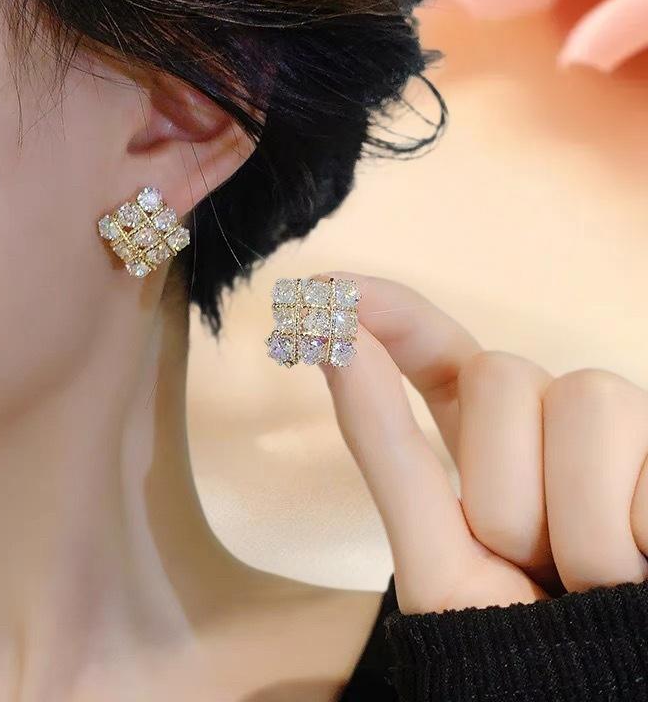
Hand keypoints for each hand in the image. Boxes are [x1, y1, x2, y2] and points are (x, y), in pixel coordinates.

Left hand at [320, 273, 647, 614]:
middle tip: (529, 567)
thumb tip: (332, 340)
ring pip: (588, 395)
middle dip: (502, 488)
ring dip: (577, 520)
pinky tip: (646, 569)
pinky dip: (638, 533)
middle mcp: (552, 425)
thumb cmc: (511, 654)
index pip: (440, 354)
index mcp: (487, 445)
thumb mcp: (436, 557)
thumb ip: (386, 446)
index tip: (328, 289)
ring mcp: (625, 439)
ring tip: (594, 582)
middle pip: (503, 372)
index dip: (393, 314)